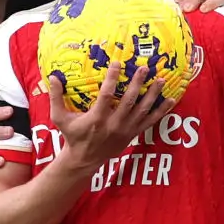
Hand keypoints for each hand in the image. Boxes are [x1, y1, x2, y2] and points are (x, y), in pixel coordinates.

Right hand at [49, 63, 174, 171]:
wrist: (84, 160)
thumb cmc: (72, 136)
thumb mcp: (60, 118)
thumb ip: (56, 98)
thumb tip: (53, 77)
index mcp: (97, 119)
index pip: (106, 95)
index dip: (112, 78)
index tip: (117, 63)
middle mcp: (113, 124)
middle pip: (129, 101)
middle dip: (138, 83)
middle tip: (145, 68)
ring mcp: (125, 130)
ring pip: (142, 110)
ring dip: (153, 95)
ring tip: (161, 80)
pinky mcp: (133, 135)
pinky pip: (150, 122)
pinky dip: (161, 111)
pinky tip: (171, 100)